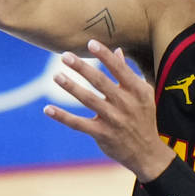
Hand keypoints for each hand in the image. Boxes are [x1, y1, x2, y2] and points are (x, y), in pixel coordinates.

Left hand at [45, 40, 173, 181]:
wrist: (147, 151)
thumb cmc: (144, 117)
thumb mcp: (143, 94)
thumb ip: (128, 73)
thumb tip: (118, 50)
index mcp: (137, 91)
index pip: (119, 69)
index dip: (105, 55)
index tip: (90, 43)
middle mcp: (125, 103)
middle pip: (100, 82)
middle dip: (82, 68)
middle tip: (65, 56)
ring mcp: (113, 119)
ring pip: (88, 100)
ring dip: (71, 87)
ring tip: (56, 76)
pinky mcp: (101, 134)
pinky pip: (78, 123)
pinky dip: (62, 116)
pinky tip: (48, 108)